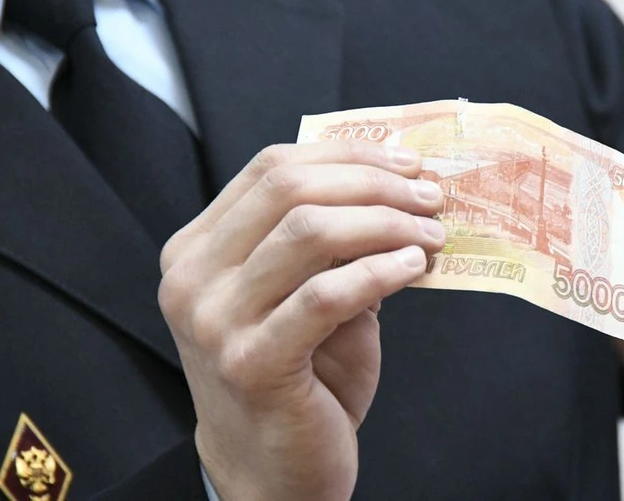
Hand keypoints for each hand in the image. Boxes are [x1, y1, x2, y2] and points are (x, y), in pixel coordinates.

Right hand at [157, 141, 444, 500]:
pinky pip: (326, 295)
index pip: (272, 167)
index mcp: (198, 248)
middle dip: (373, 182)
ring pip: (309, 232)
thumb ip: (332, 242)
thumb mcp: (305, 292)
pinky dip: (380, 271)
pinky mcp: (250, 363)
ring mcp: (215, 321)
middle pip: (289, 187)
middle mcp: (192, 277)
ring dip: (386, 223)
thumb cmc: (298, 376)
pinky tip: (413, 269)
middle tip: (429, 197)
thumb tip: (400, 186)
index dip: (347, 154)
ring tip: (431, 235)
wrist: (272, 470)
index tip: (406, 163)